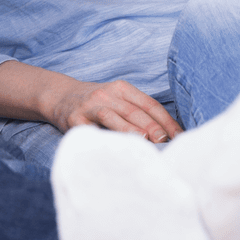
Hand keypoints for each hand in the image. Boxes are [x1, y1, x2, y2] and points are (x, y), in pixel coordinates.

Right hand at [47, 77, 182, 142]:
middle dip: (152, 127)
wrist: (60, 96)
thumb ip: (138, 111)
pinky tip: (115, 150)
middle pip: (134, 111)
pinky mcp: (74, 120)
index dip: (166, 121)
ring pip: (112, 118)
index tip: (179, 136)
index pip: (150, 104)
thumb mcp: (117, 98)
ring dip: (130, 130)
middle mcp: (107, 95)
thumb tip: (166, 136)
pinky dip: (103, 139)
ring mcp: (90, 107)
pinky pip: (91, 131)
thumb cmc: (97, 102)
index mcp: (122, 89)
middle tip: (166, 142)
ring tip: (145, 142)